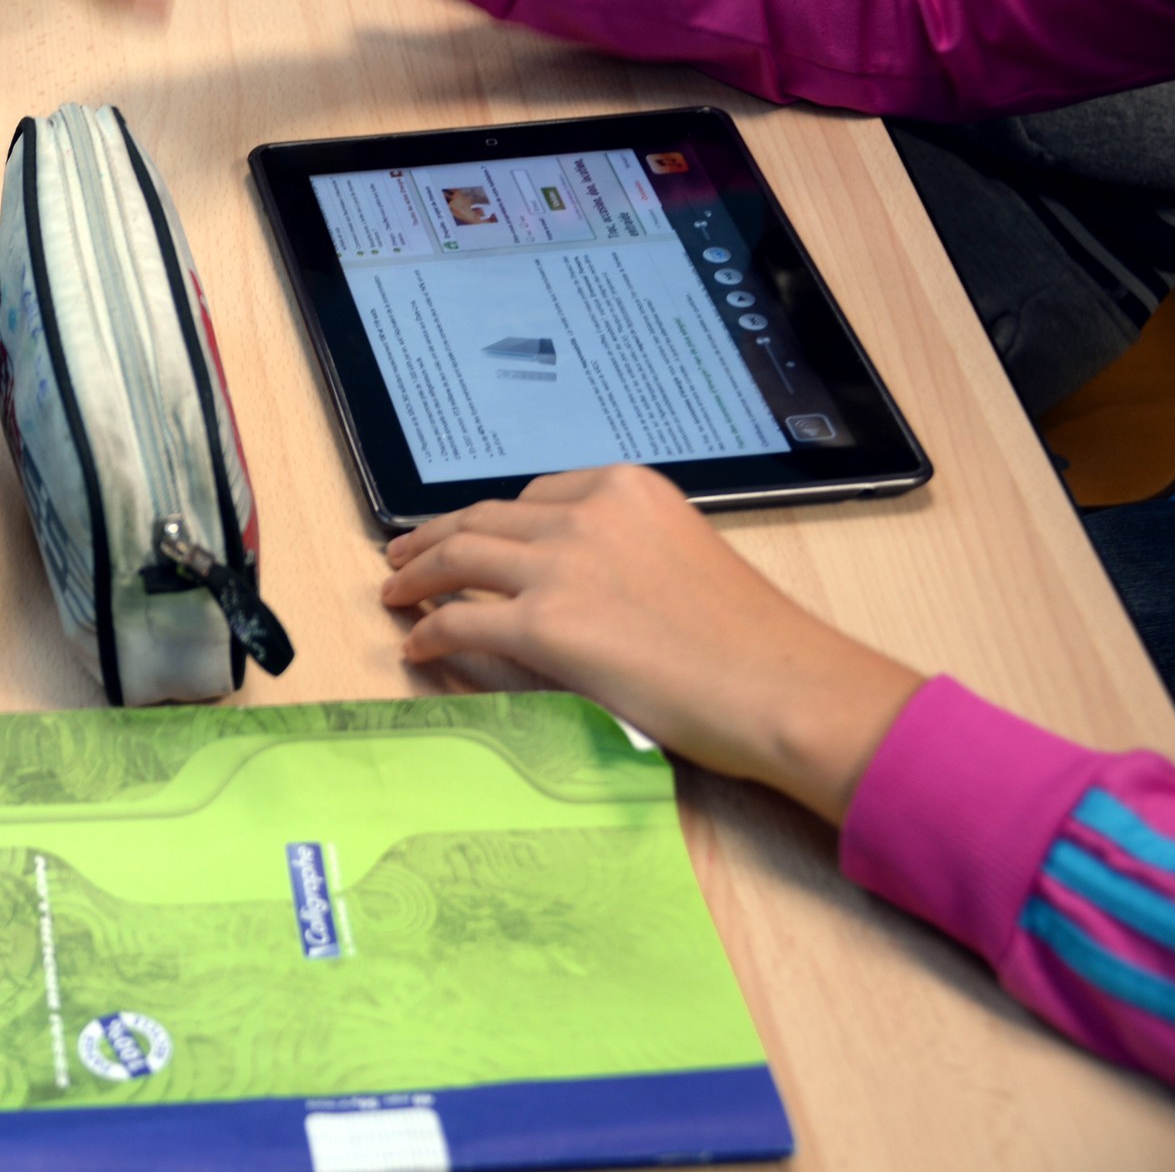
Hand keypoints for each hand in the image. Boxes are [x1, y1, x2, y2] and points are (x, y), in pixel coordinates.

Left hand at [380, 465, 924, 823]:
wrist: (780, 685)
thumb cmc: (750, 641)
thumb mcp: (682, 556)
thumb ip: (625, 552)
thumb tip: (578, 582)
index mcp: (625, 488)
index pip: (531, 497)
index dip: (488, 520)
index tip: (465, 534)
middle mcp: (587, 514)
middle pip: (482, 519)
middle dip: (433, 536)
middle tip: (403, 556)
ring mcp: (560, 565)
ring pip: (458, 557)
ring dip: (416, 575)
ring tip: (394, 592)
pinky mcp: (543, 623)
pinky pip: (460, 621)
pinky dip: (429, 632)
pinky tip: (417, 645)